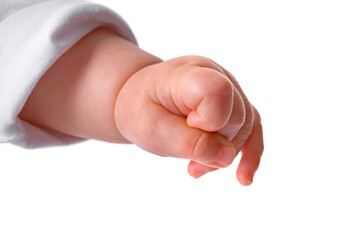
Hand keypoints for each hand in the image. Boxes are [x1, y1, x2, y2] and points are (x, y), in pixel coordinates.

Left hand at [114, 55, 263, 185]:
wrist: (140, 101)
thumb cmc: (142, 111)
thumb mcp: (151, 130)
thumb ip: (187, 143)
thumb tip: (227, 157)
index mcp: (189, 74)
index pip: (218, 91)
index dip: (209, 120)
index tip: (187, 127)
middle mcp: (215, 74)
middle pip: (235, 115)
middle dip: (214, 145)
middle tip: (187, 161)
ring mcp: (227, 87)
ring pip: (245, 125)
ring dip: (224, 155)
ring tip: (195, 168)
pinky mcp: (232, 103)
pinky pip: (252, 128)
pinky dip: (249, 154)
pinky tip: (243, 178)